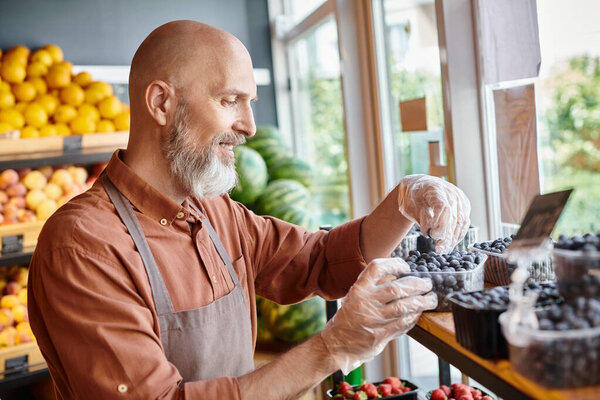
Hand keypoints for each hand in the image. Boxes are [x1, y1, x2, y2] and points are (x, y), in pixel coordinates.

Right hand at [320, 258, 436, 373]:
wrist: (337, 343)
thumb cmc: (349, 317)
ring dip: (421, 302)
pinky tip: (418, 314)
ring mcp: (373, 319)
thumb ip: (374, 287)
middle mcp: (365, 302)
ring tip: (430, 299)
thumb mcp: (355, 297)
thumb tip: (400, 276)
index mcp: (358, 289)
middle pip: (396, 288)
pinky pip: (403, 323)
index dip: (394, 264)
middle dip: (417, 284)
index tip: (406, 266)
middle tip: (427, 284)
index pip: (376, 268)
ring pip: (404, 307)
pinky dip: (413, 317)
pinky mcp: (380, 334)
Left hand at [397, 174, 470, 252]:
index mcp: (434, 188)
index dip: (440, 223)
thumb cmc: (412, 198)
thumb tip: (429, 233)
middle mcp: (450, 191)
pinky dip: (458, 234)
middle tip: (438, 249)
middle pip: (453, 216)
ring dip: (453, 238)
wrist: (419, 187)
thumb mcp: (409, 206)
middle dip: (446, 235)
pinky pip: (464, 222)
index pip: (443, 206)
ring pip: (461, 221)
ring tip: (443, 250)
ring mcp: (459, 197)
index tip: (431, 235)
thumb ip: (421, 217)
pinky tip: (451, 244)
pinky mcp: (464, 205)